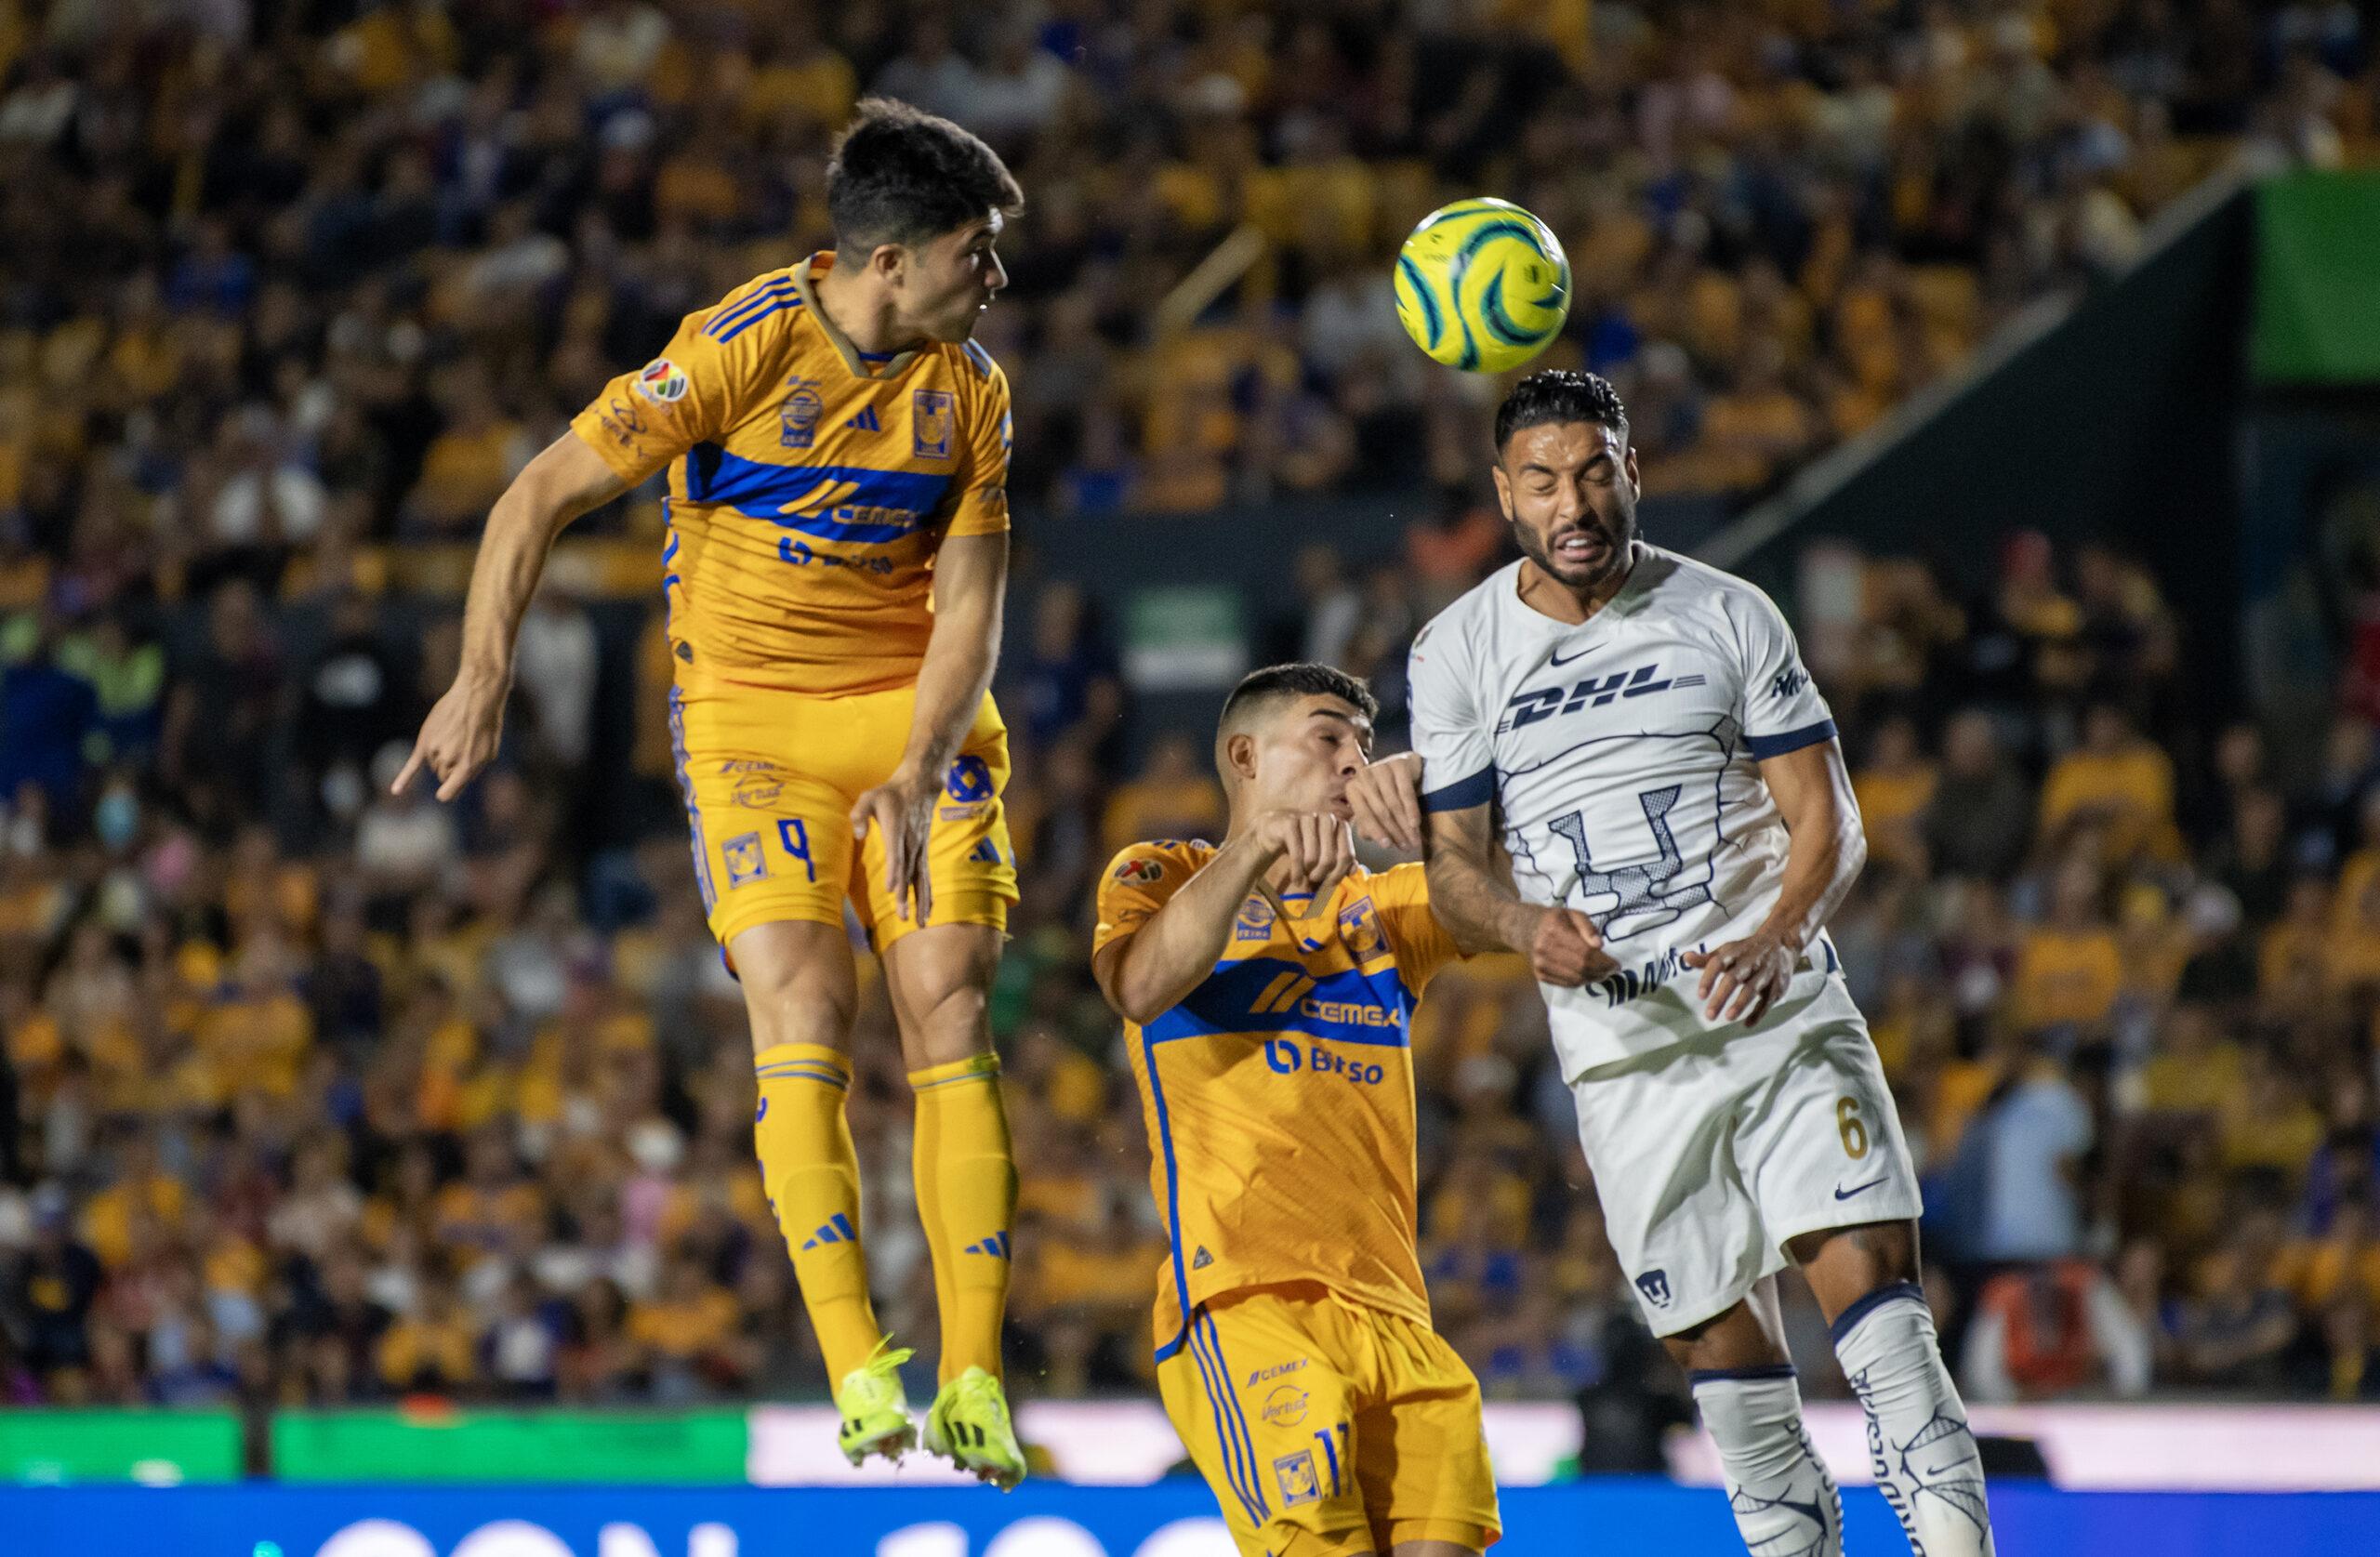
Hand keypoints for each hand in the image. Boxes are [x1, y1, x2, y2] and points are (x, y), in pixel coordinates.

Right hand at [391, 670, 507, 801]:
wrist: (475, 696)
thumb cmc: (486, 725)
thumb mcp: (489, 753)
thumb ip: (472, 772)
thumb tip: (456, 788)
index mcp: (466, 767)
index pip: (447, 793)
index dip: (450, 791)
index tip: (450, 789)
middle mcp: (447, 761)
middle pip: (443, 776)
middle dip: (453, 766)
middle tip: (464, 746)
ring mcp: (434, 751)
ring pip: (434, 765)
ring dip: (443, 756)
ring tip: (456, 737)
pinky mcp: (424, 742)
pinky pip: (412, 765)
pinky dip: (403, 779)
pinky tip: (396, 791)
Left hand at [851, 767, 938, 924]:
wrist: (919, 786)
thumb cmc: (889, 793)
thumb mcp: (869, 796)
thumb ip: (859, 813)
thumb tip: (857, 834)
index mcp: (897, 829)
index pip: (895, 853)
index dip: (893, 871)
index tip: (890, 888)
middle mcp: (911, 842)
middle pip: (908, 872)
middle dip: (905, 895)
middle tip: (902, 916)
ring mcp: (919, 848)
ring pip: (920, 878)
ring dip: (920, 901)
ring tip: (920, 922)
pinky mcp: (923, 852)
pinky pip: (926, 876)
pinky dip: (927, 894)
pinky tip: (928, 911)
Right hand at [1250, 809, 1356, 904]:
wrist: (1276, 831)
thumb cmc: (1305, 843)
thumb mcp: (1326, 852)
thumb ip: (1342, 860)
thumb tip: (1354, 870)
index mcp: (1340, 824)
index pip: (1347, 855)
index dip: (1339, 874)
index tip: (1330, 883)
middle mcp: (1327, 818)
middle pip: (1331, 858)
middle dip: (1322, 875)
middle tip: (1314, 881)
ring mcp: (1308, 818)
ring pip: (1313, 857)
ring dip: (1308, 873)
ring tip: (1305, 878)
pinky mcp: (1290, 823)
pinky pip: (1297, 855)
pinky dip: (1296, 872)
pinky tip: (1296, 879)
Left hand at [1345, 752, 1423, 853]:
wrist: (1406, 768)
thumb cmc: (1386, 793)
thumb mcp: (1374, 808)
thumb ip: (1368, 824)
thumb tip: (1370, 837)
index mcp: (1353, 788)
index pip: (1364, 815)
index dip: (1376, 832)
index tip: (1387, 846)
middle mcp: (1364, 776)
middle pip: (1381, 811)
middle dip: (1395, 832)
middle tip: (1406, 847)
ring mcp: (1381, 767)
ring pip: (1394, 804)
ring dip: (1405, 826)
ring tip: (1414, 841)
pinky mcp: (1398, 763)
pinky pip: (1406, 792)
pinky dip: (1411, 810)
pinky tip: (1415, 824)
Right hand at [1527, 905, 1616, 986]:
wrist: (1524, 929)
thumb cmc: (1554, 919)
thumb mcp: (1573, 914)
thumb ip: (1588, 927)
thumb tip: (1599, 945)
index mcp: (1554, 930)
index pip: (1585, 953)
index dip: (1604, 962)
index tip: (1616, 964)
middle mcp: (1545, 950)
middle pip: (1581, 968)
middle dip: (1601, 971)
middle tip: (1612, 970)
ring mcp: (1541, 965)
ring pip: (1575, 979)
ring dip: (1593, 978)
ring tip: (1603, 973)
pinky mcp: (1540, 975)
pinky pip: (1567, 984)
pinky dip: (1582, 981)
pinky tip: (1589, 975)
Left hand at [1682, 932, 1796, 1025]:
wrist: (1781, 942)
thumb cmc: (1746, 950)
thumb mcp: (1727, 950)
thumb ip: (1706, 959)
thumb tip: (1685, 958)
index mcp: (1733, 953)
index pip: (1718, 963)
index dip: (1709, 978)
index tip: (1700, 995)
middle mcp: (1749, 962)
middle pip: (1734, 979)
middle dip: (1721, 997)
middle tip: (1709, 1015)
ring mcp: (1765, 973)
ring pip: (1752, 989)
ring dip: (1740, 1004)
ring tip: (1728, 1017)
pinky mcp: (1777, 985)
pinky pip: (1767, 1001)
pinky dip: (1758, 1013)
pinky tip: (1747, 1024)